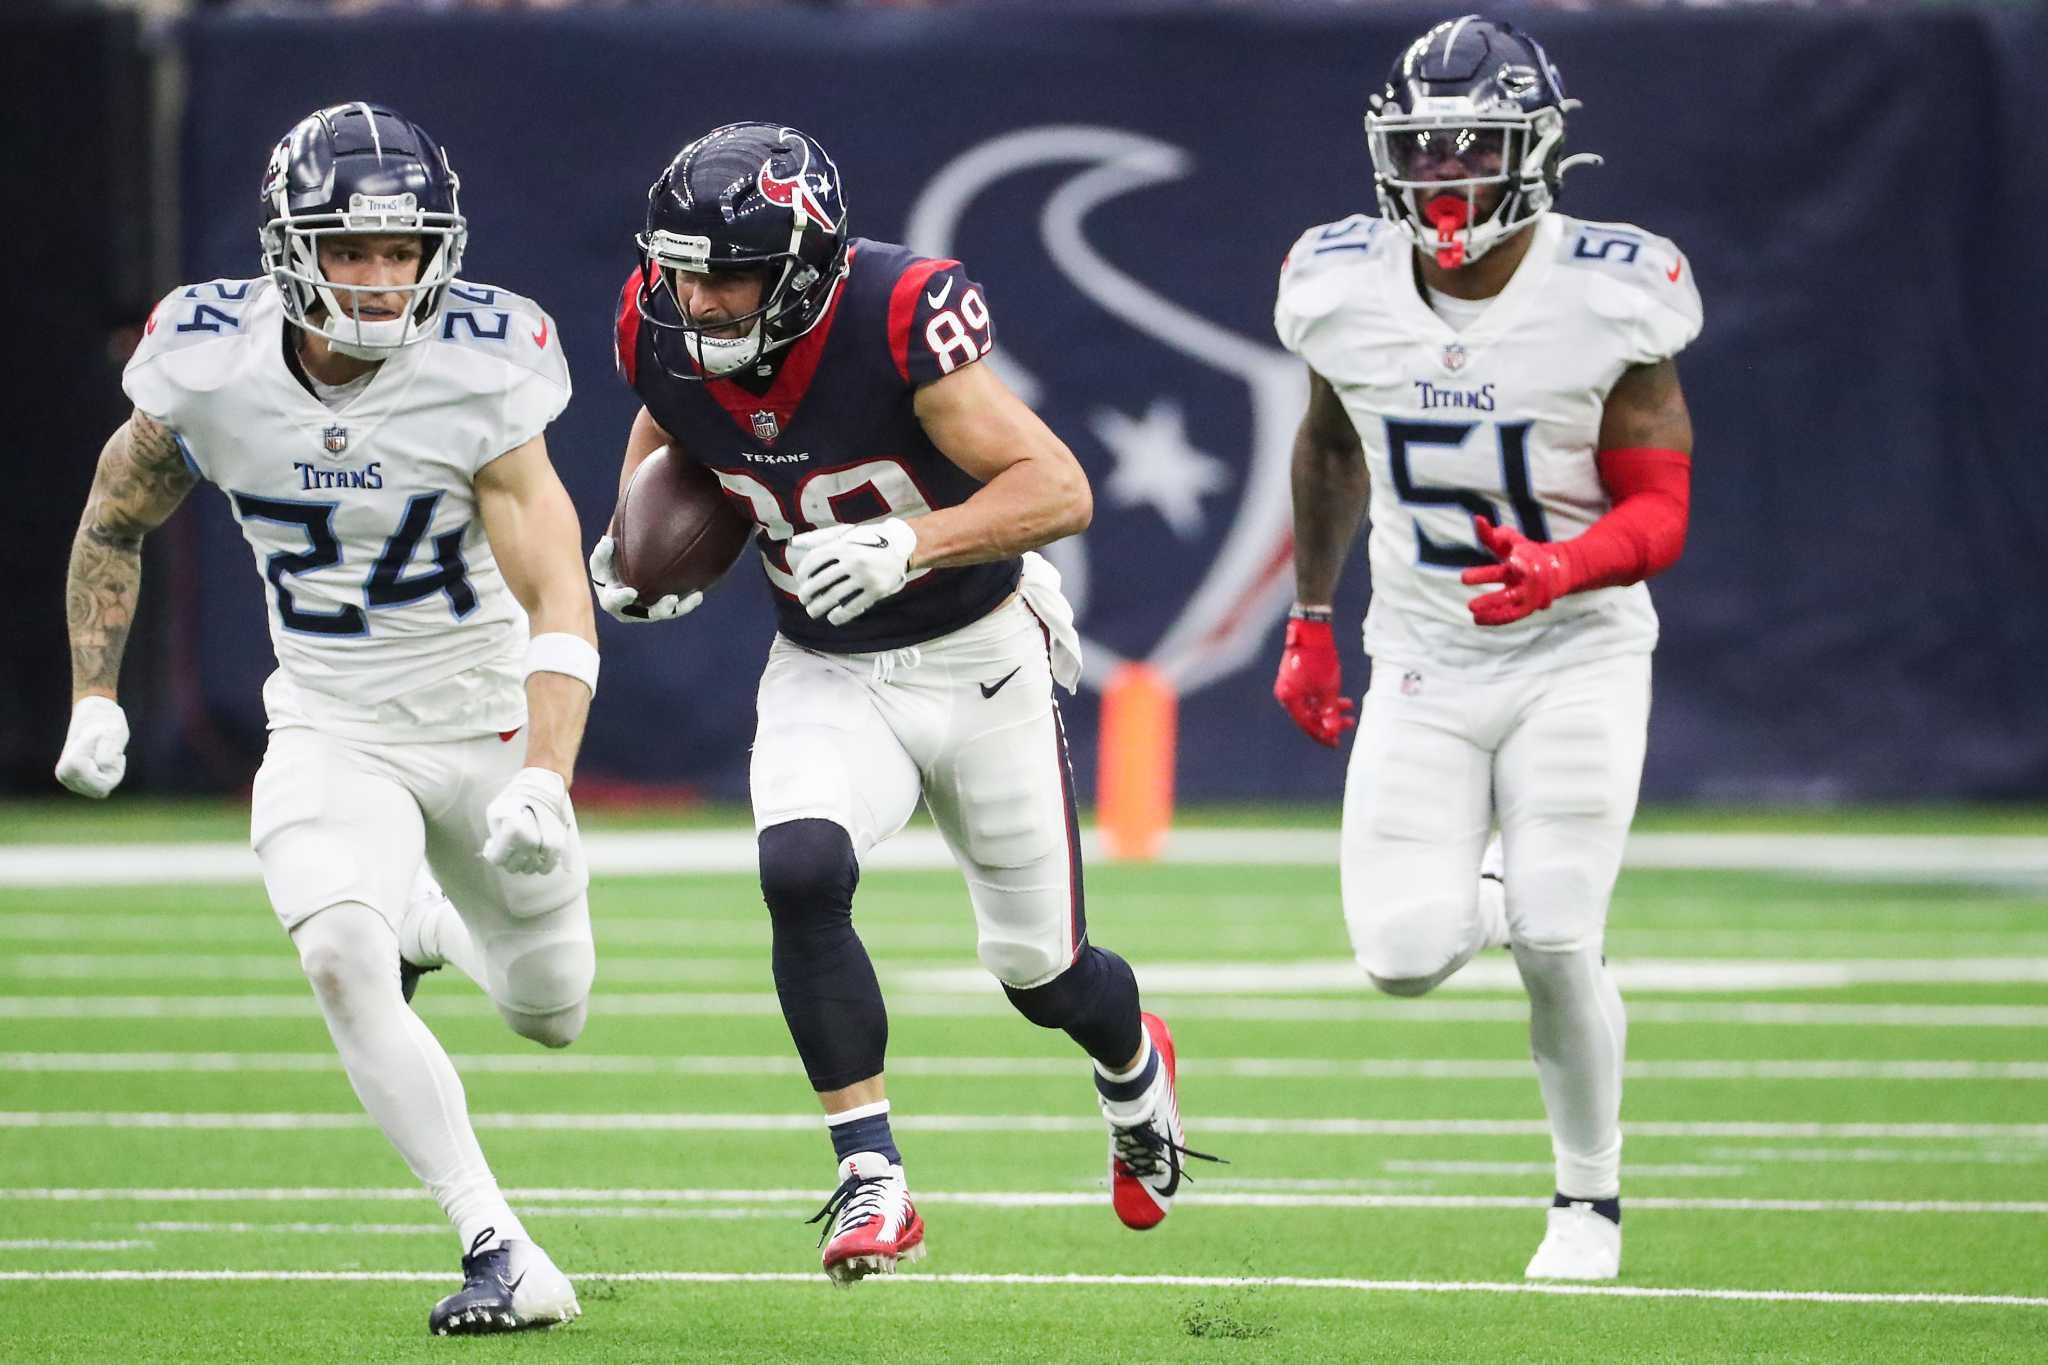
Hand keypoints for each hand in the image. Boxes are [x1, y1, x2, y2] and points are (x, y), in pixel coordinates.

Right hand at [55, 696, 129, 798]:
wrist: (93, 713)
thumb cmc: (105, 722)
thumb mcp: (114, 734)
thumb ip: (110, 752)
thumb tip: (103, 767)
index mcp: (71, 765)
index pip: (103, 784)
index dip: (115, 767)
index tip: (107, 746)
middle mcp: (65, 775)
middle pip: (102, 789)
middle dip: (112, 772)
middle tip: (109, 750)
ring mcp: (68, 779)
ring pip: (101, 790)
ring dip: (109, 773)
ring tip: (104, 753)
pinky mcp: (75, 781)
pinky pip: (100, 788)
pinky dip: (106, 775)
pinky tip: (101, 760)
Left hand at [482, 766, 575, 874]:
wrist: (542, 787)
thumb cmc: (515, 800)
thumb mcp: (495, 812)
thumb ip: (493, 835)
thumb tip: (493, 852)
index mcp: (512, 831)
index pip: (497, 860)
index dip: (493, 854)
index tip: (495, 845)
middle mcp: (530, 840)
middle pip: (513, 867)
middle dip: (508, 859)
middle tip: (510, 846)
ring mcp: (545, 844)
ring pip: (529, 869)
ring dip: (524, 863)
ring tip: (523, 850)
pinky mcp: (558, 845)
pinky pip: (547, 867)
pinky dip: (540, 866)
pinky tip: (536, 858)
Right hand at [588, 534, 701, 623]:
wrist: (620, 578)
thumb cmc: (607, 569)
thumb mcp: (600, 561)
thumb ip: (602, 553)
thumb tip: (606, 541)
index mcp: (612, 601)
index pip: (615, 601)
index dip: (622, 599)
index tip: (631, 592)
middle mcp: (632, 612)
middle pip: (648, 614)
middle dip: (661, 609)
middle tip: (672, 598)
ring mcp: (648, 612)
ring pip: (667, 613)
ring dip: (682, 607)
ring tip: (697, 596)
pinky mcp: (661, 609)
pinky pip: (677, 608)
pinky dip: (688, 602)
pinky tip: (700, 591)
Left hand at [790, 518, 915, 625]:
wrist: (903, 544)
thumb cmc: (870, 539)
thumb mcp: (848, 533)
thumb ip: (822, 537)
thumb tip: (795, 543)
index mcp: (844, 545)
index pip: (814, 561)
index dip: (803, 573)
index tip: (800, 581)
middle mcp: (853, 560)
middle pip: (820, 581)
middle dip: (807, 593)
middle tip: (804, 599)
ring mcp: (865, 576)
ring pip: (834, 597)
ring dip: (819, 607)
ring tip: (813, 612)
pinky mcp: (877, 590)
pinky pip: (853, 607)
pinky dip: (840, 615)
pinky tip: (832, 618)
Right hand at [1273, 616, 1355, 747]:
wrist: (1311, 630)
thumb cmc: (1319, 660)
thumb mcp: (1328, 689)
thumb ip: (1329, 712)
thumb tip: (1332, 732)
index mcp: (1289, 699)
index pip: (1306, 724)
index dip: (1322, 735)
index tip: (1336, 742)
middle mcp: (1286, 694)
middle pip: (1308, 715)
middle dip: (1329, 720)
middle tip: (1348, 724)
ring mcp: (1289, 684)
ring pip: (1311, 703)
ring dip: (1329, 706)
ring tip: (1349, 706)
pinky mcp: (1295, 676)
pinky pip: (1309, 693)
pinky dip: (1324, 696)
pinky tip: (1340, 696)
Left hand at [1460, 516, 1573, 626]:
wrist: (1558, 570)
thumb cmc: (1526, 552)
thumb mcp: (1511, 541)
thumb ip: (1492, 534)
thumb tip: (1476, 518)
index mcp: (1524, 562)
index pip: (1517, 563)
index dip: (1511, 564)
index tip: (1496, 564)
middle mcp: (1527, 582)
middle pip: (1510, 590)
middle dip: (1492, 591)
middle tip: (1466, 582)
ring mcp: (1528, 597)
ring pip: (1510, 605)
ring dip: (1491, 608)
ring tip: (1472, 611)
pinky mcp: (1528, 608)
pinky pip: (1511, 616)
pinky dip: (1495, 619)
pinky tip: (1478, 619)